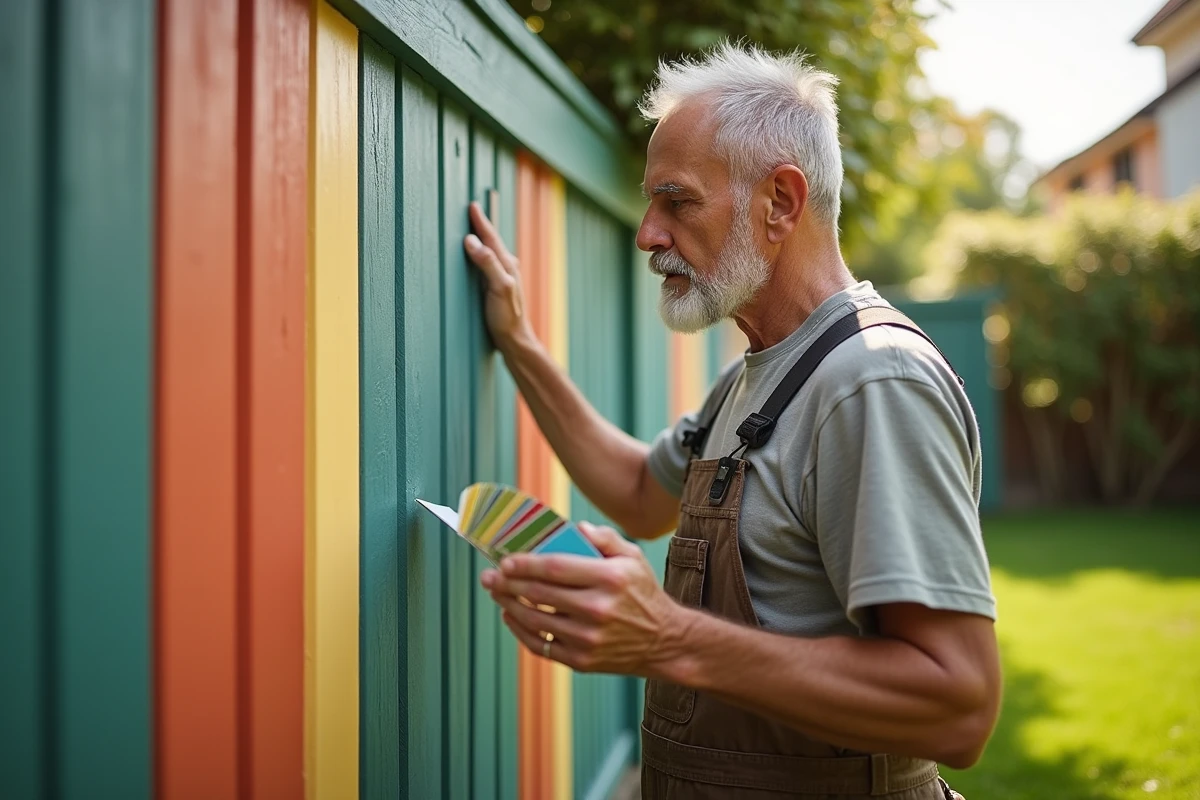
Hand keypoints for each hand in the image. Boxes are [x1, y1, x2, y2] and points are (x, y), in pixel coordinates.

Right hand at [464, 201, 531, 350]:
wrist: (515, 340)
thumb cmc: (507, 316)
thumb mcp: (498, 287)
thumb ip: (487, 263)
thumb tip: (471, 240)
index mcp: (506, 264)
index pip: (491, 237)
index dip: (480, 222)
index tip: (472, 206)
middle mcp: (507, 268)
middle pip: (492, 242)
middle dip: (482, 226)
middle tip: (473, 211)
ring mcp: (504, 278)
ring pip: (492, 252)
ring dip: (484, 240)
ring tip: (477, 229)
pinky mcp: (499, 288)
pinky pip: (490, 264)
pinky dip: (484, 255)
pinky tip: (482, 258)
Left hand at [481, 522, 684, 677]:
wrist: (664, 642)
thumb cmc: (643, 594)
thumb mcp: (633, 557)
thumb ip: (604, 537)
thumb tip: (574, 528)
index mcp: (609, 579)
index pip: (555, 567)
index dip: (525, 563)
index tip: (505, 559)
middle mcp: (598, 609)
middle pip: (539, 593)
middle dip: (507, 582)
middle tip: (489, 575)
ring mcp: (588, 638)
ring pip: (534, 619)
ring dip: (508, 604)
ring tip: (496, 592)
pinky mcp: (582, 660)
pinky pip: (540, 645)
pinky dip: (520, 630)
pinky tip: (511, 616)